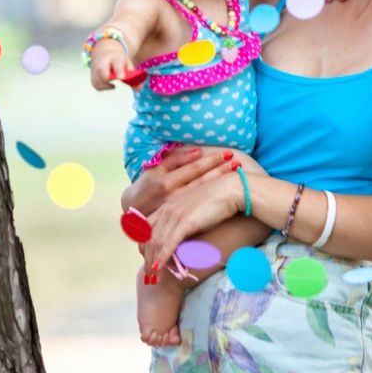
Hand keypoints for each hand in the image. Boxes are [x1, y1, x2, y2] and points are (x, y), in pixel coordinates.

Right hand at [91, 40, 130, 89]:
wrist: (106, 55)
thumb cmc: (120, 62)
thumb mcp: (128, 65)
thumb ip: (134, 76)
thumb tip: (139, 88)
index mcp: (115, 58)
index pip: (117, 63)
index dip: (119, 70)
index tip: (121, 77)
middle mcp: (103, 62)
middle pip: (102, 71)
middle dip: (106, 79)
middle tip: (113, 84)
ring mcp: (96, 68)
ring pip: (98, 81)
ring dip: (106, 86)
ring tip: (112, 84)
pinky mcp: (92, 75)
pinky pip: (96, 85)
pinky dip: (102, 87)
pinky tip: (107, 85)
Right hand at [121, 145, 235, 214]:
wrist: (133, 210)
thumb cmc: (147, 186)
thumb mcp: (157, 170)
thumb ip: (175, 160)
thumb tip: (197, 152)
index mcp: (165, 182)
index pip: (193, 168)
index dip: (211, 160)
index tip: (228, 153)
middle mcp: (173, 196)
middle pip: (202, 180)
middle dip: (220, 169)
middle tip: (238, 160)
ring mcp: (178, 209)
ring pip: (203, 193)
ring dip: (220, 180)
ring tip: (237, 171)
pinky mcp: (179, 221)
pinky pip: (201, 208)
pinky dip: (216, 199)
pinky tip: (228, 195)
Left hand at [143, 172, 243, 273]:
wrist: (231, 189)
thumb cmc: (218, 200)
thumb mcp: (196, 211)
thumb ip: (185, 222)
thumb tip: (184, 239)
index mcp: (168, 205)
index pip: (147, 228)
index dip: (145, 245)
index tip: (148, 259)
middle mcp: (167, 209)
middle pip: (148, 238)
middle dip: (147, 258)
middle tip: (148, 276)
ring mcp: (175, 215)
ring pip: (156, 243)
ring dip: (152, 263)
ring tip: (153, 279)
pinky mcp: (184, 222)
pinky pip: (167, 244)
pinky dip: (161, 258)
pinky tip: (157, 269)